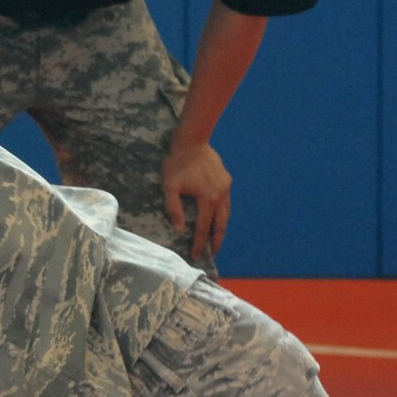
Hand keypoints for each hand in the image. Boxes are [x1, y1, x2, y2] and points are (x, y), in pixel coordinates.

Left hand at [162, 140, 232, 261]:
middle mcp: (220, 195)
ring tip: (216, 239)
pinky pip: (226, 202)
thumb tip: (180, 229)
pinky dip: (223, 213)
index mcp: (207, 199)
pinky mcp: (226, 180)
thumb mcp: (170, 187)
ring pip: (227, 213)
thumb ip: (174, 209)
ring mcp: (226, 187)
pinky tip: (218, 217)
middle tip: (212, 253)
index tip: (196, 255)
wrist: (192, 141)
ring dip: (222, 228)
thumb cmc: (178, 164)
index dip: (200, 243)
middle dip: (217, 241)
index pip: (204, 227)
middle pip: (221, 224)